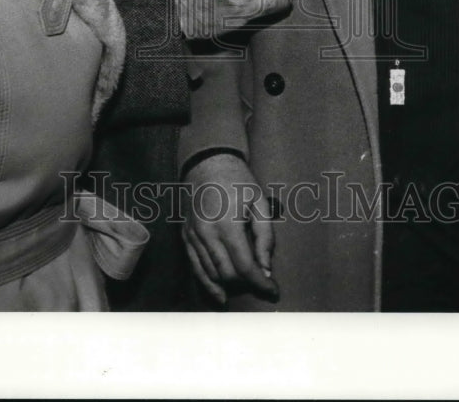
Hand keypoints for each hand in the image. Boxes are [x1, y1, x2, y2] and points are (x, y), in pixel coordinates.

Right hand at [183, 153, 277, 304]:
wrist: (207, 163)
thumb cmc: (237, 181)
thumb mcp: (259, 202)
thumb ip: (264, 237)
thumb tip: (265, 268)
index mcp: (227, 224)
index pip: (245, 266)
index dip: (261, 283)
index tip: (273, 291)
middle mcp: (206, 233)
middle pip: (227, 274)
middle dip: (246, 284)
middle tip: (262, 283)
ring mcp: (192, 236)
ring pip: (211, 274)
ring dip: (230, 285)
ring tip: (246, 286)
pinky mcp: (185, 236)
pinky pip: (195, 267)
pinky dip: (208, 283)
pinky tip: (220, 295)